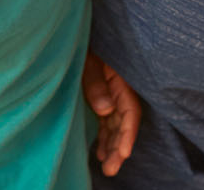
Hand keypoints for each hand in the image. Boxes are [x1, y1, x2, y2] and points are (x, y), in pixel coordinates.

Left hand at [83, 53, 141, 175]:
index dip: (128, 133)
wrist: (73, 34)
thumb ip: (96, 84)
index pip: (130, 111)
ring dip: (112, 145)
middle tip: (111, 169)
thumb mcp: (89, 61)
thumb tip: (106, 110)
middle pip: (124, 123)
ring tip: (106, 166)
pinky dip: (105, 136)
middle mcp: (118, 91)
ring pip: (115, 125)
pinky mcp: (100, 97)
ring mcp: (110, 95)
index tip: (124, 152)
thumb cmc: (84, 44)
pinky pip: (106, 121)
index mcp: (121, 81)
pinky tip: (100, 152)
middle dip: (119, 147)